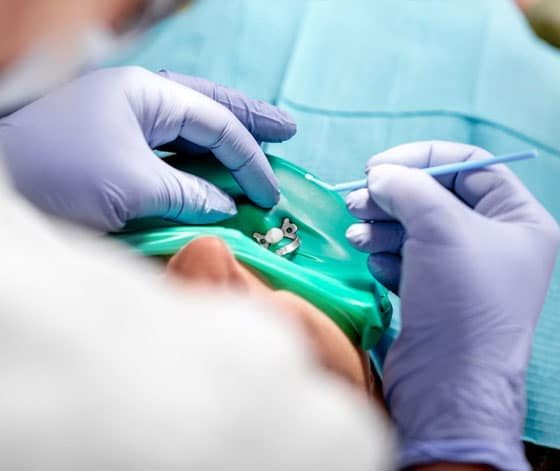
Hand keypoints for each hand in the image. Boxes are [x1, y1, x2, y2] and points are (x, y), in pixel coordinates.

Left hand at [0, 67, 295, 230]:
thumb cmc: (58, 176)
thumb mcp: (133, 187)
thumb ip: (189, 195)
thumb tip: (226, 206)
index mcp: (146, 96)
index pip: (215, 123)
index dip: (249, 160)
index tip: (270, 194)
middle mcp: (139, 101)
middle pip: (208, 106)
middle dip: (250, 120)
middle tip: (287, 130)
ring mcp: (125, 121)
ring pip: (189, 125)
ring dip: (226, 137)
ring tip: (263, 139)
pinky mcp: (114, 148)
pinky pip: (169, 148)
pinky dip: (197, 158)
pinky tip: (214, 164)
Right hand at [345, 141, 559, 469]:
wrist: (446, 384)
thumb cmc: (460, 299)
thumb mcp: (439, 226)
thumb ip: (407, 186)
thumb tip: (379, 176)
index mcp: (516, 219)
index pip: (468, 165)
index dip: (421, 159)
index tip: (377, 167)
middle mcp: (492, 243)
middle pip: (435, 197)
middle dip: (392, 196)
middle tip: (356, 201)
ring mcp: (461, 271)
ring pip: (414, 229)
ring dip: (381, 227)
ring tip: (358, 236)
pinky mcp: (434, 294)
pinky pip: (407, 260)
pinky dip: (387, 258)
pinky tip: (378, 269)